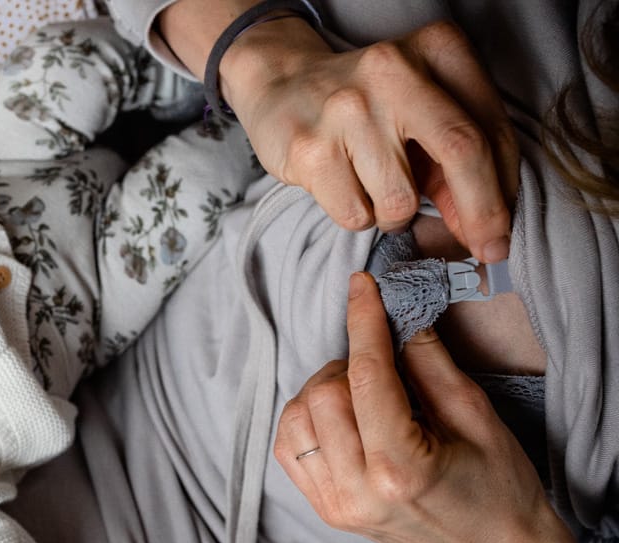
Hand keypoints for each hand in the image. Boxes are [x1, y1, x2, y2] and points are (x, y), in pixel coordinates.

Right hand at [223, 19, 517, 262]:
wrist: (280, 82)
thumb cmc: (364, 105)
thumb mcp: (419, 112)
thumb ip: (454, 159)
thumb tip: (482, 228)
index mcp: (435, 49)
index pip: (488, 130)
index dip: (503, 190)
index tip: (501, 231)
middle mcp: (393, 71)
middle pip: (461, 151)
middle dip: (482, 212)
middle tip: (489, 251)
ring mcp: (347, 109)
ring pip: (400, 199)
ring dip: (395, 216)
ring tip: (375, 190)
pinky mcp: (310, 147)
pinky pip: (354, 214)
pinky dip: (356, 216)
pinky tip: (343, 186)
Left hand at [273, 273, 615, 542]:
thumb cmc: (501, 487)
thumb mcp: (477, 417)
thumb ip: (429, 362)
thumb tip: (395, 312)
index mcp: (399, 470)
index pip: (365, 377)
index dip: (363, 323)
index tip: (362, 285)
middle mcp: (356, 492)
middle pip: (320, 395)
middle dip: (348, 364)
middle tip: (385, 367)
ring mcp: (335, 506)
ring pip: (295, 419)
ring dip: (324, 391)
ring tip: (367, 396)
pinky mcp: (325, 511)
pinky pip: (289, 448)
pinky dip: (307, 419)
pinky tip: (344, 417)